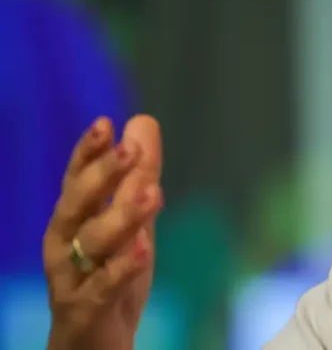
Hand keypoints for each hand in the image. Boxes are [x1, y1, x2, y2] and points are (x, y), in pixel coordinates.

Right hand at [42, 115, 164, 349]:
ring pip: (90, 245)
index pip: (77, 181)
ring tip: (151, 193)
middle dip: (101, 177)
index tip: (106, 124)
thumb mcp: (131, 225)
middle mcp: (63, 247)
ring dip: (120, 217)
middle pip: (77, 206)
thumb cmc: (109, 280)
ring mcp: (69, 280)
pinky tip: (142, 249)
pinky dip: (120, 268)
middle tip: (130, 150)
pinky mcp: (83, 312)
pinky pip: (100, 288)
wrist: (94, 348)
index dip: (88, 153)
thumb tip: (143, 121)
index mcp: (73, 222)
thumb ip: (137, 178)